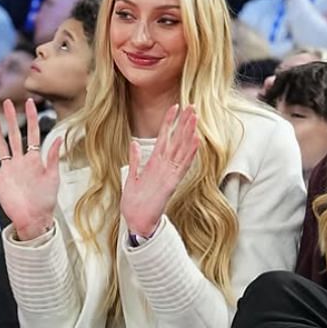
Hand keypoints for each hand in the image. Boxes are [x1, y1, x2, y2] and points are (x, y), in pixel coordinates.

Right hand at [0, 98, 60, 240]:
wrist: (33, 219)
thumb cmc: (46, 201)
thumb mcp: (53, 177)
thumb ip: (53, 158)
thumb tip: (59, 138)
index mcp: (35, 160)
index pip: (33, 134)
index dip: (32, 118)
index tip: (31, 103)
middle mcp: (20, 161)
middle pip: (14, 135)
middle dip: (11, 118)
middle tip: (7, 102)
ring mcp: (8, 169)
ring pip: (0, 145)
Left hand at [121, 105, 198, 238]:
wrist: (136, 221)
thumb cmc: (134, 202)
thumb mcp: (131, 177)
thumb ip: (135, 160)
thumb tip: (134, 143)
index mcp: (154, 163)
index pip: (164, 137)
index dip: (169, 121)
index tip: (174, 106)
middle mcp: (165, 166)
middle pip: (177, 140)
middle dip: (184, 123)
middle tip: (192, 106)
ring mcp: (170, 173)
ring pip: (181, 149)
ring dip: (189, 133)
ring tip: (195, 118)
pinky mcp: (172, 183)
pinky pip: (182, 165)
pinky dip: (189, 153)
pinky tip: (195, 141)